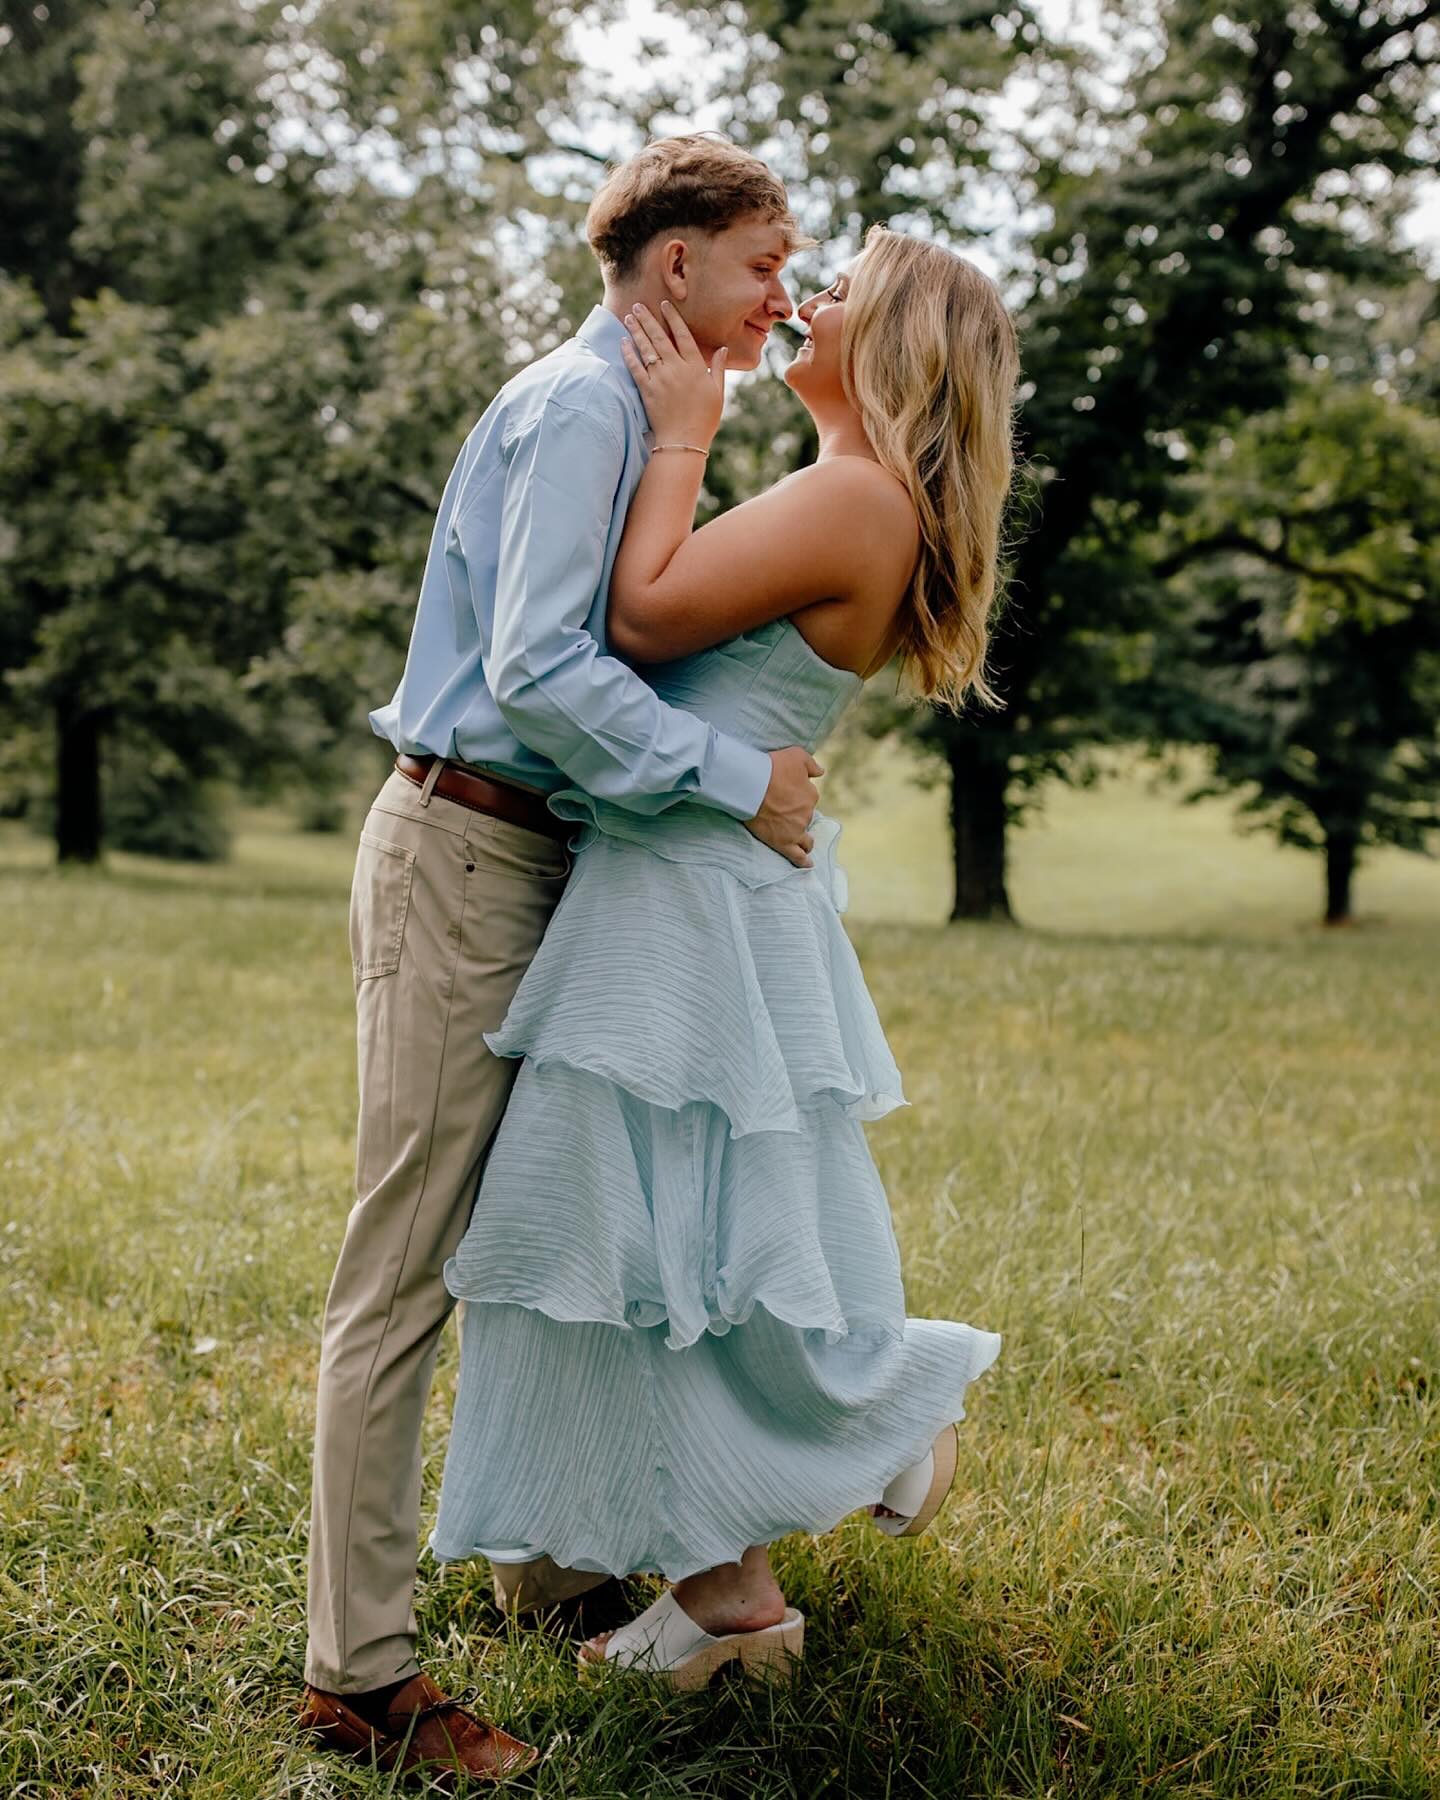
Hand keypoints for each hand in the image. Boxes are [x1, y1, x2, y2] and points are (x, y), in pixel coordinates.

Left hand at [619, 301, 726, 448]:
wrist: (684, 442)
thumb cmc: (704, 419)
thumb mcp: (717, 392)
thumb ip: (718, 368)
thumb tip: (723, 349)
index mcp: (695, 367)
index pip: (683, 335)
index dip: (673, 318)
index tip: (665, 305)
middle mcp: (676, 368)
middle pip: (660, 337)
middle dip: (648, 319)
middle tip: (639, 305)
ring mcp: (660, 378)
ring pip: (646, 348)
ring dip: (636, 330)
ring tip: (629, 317)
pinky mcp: (647, 390)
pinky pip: (635, 367)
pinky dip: (628, 353)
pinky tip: (623, 342)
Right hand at [743, 746, 823, 868]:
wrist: (750, 783)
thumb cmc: (772, 766)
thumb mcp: (797, 755)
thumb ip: (812, 764)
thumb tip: (821, 772)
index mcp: (811, 795)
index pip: (808, 798)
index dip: (797, 796)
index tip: (785, 793)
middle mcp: (806, 814)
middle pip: (805, 817)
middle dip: (797, 816)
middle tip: (782, 811)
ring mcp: (795, 830)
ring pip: (805, 839)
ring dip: (805, 841)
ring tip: (803, 844)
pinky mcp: (782, 842)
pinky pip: (796, 856)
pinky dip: (803, 861)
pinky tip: (808, 865)